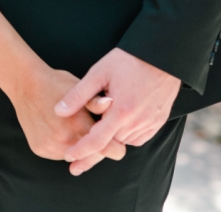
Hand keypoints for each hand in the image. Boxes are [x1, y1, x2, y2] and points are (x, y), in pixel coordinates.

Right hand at [12, 65, 121, 161]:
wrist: (26, 86)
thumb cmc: (57, 83)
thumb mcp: (80, 88)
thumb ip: (96, 101)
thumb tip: (112, 104)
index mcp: (78, 125)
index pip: (104, 148)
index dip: (116, 148)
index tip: (121, 146)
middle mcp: (64, 140)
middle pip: (89, 154)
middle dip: (98, 148)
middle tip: (103, 137)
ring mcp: (50, 147)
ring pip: (74, 155)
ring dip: (81, 148)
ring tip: (81, 130)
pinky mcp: (40, 150)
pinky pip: (59, 154)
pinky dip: (66, 147)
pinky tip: (65, 132)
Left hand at [57, 48, 181, 174]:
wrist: (162, 53)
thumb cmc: (129, 60)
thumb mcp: (100, 72)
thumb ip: (78, 94)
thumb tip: (58, 111)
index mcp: (121, 111)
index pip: (97, 142)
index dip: (81, 152)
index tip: (69, 158)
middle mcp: (137, 122)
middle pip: (111, 146)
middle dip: (93, 155)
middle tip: (76, 166)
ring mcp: (150, 122)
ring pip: (124, 142)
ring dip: (111, 141)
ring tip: (98, 139)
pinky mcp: (159, 120)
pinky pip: (139, 137)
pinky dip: (127, 136)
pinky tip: (120, 128)